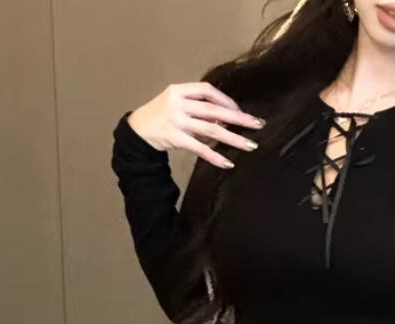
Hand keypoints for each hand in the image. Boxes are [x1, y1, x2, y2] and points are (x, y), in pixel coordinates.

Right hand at [126, 81, 265, 167]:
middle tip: (257, 124)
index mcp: (179, 90)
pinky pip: (200, 148)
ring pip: (211, 129)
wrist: (137, 131)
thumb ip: (198, 109)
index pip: (207, 90)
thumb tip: (225, 120)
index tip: (240, 111)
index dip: (226, 100)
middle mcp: (178, 104)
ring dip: (233, 138)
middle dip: (238, 118)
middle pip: (214, 110)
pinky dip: (215, 156)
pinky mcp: (174, 138)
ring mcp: (176, 121)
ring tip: (250, 145)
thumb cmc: (161, 116)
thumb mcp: (176, 104)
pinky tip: (228, 162)